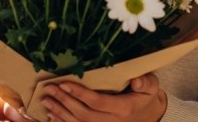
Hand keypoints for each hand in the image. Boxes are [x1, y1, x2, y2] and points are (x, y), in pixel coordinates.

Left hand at [41, 73, 166, 121]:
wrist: (148, 116)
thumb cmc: (145, 97)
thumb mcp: (151, 87)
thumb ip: (146, 82)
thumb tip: (137, 81)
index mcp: (123, 109)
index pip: (97, 102)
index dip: (79, 94)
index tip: (64, 83)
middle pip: (83, 114)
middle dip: (64, 101)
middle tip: (50, 88)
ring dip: (59, 112)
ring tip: (45, 100)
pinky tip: (51, 115)